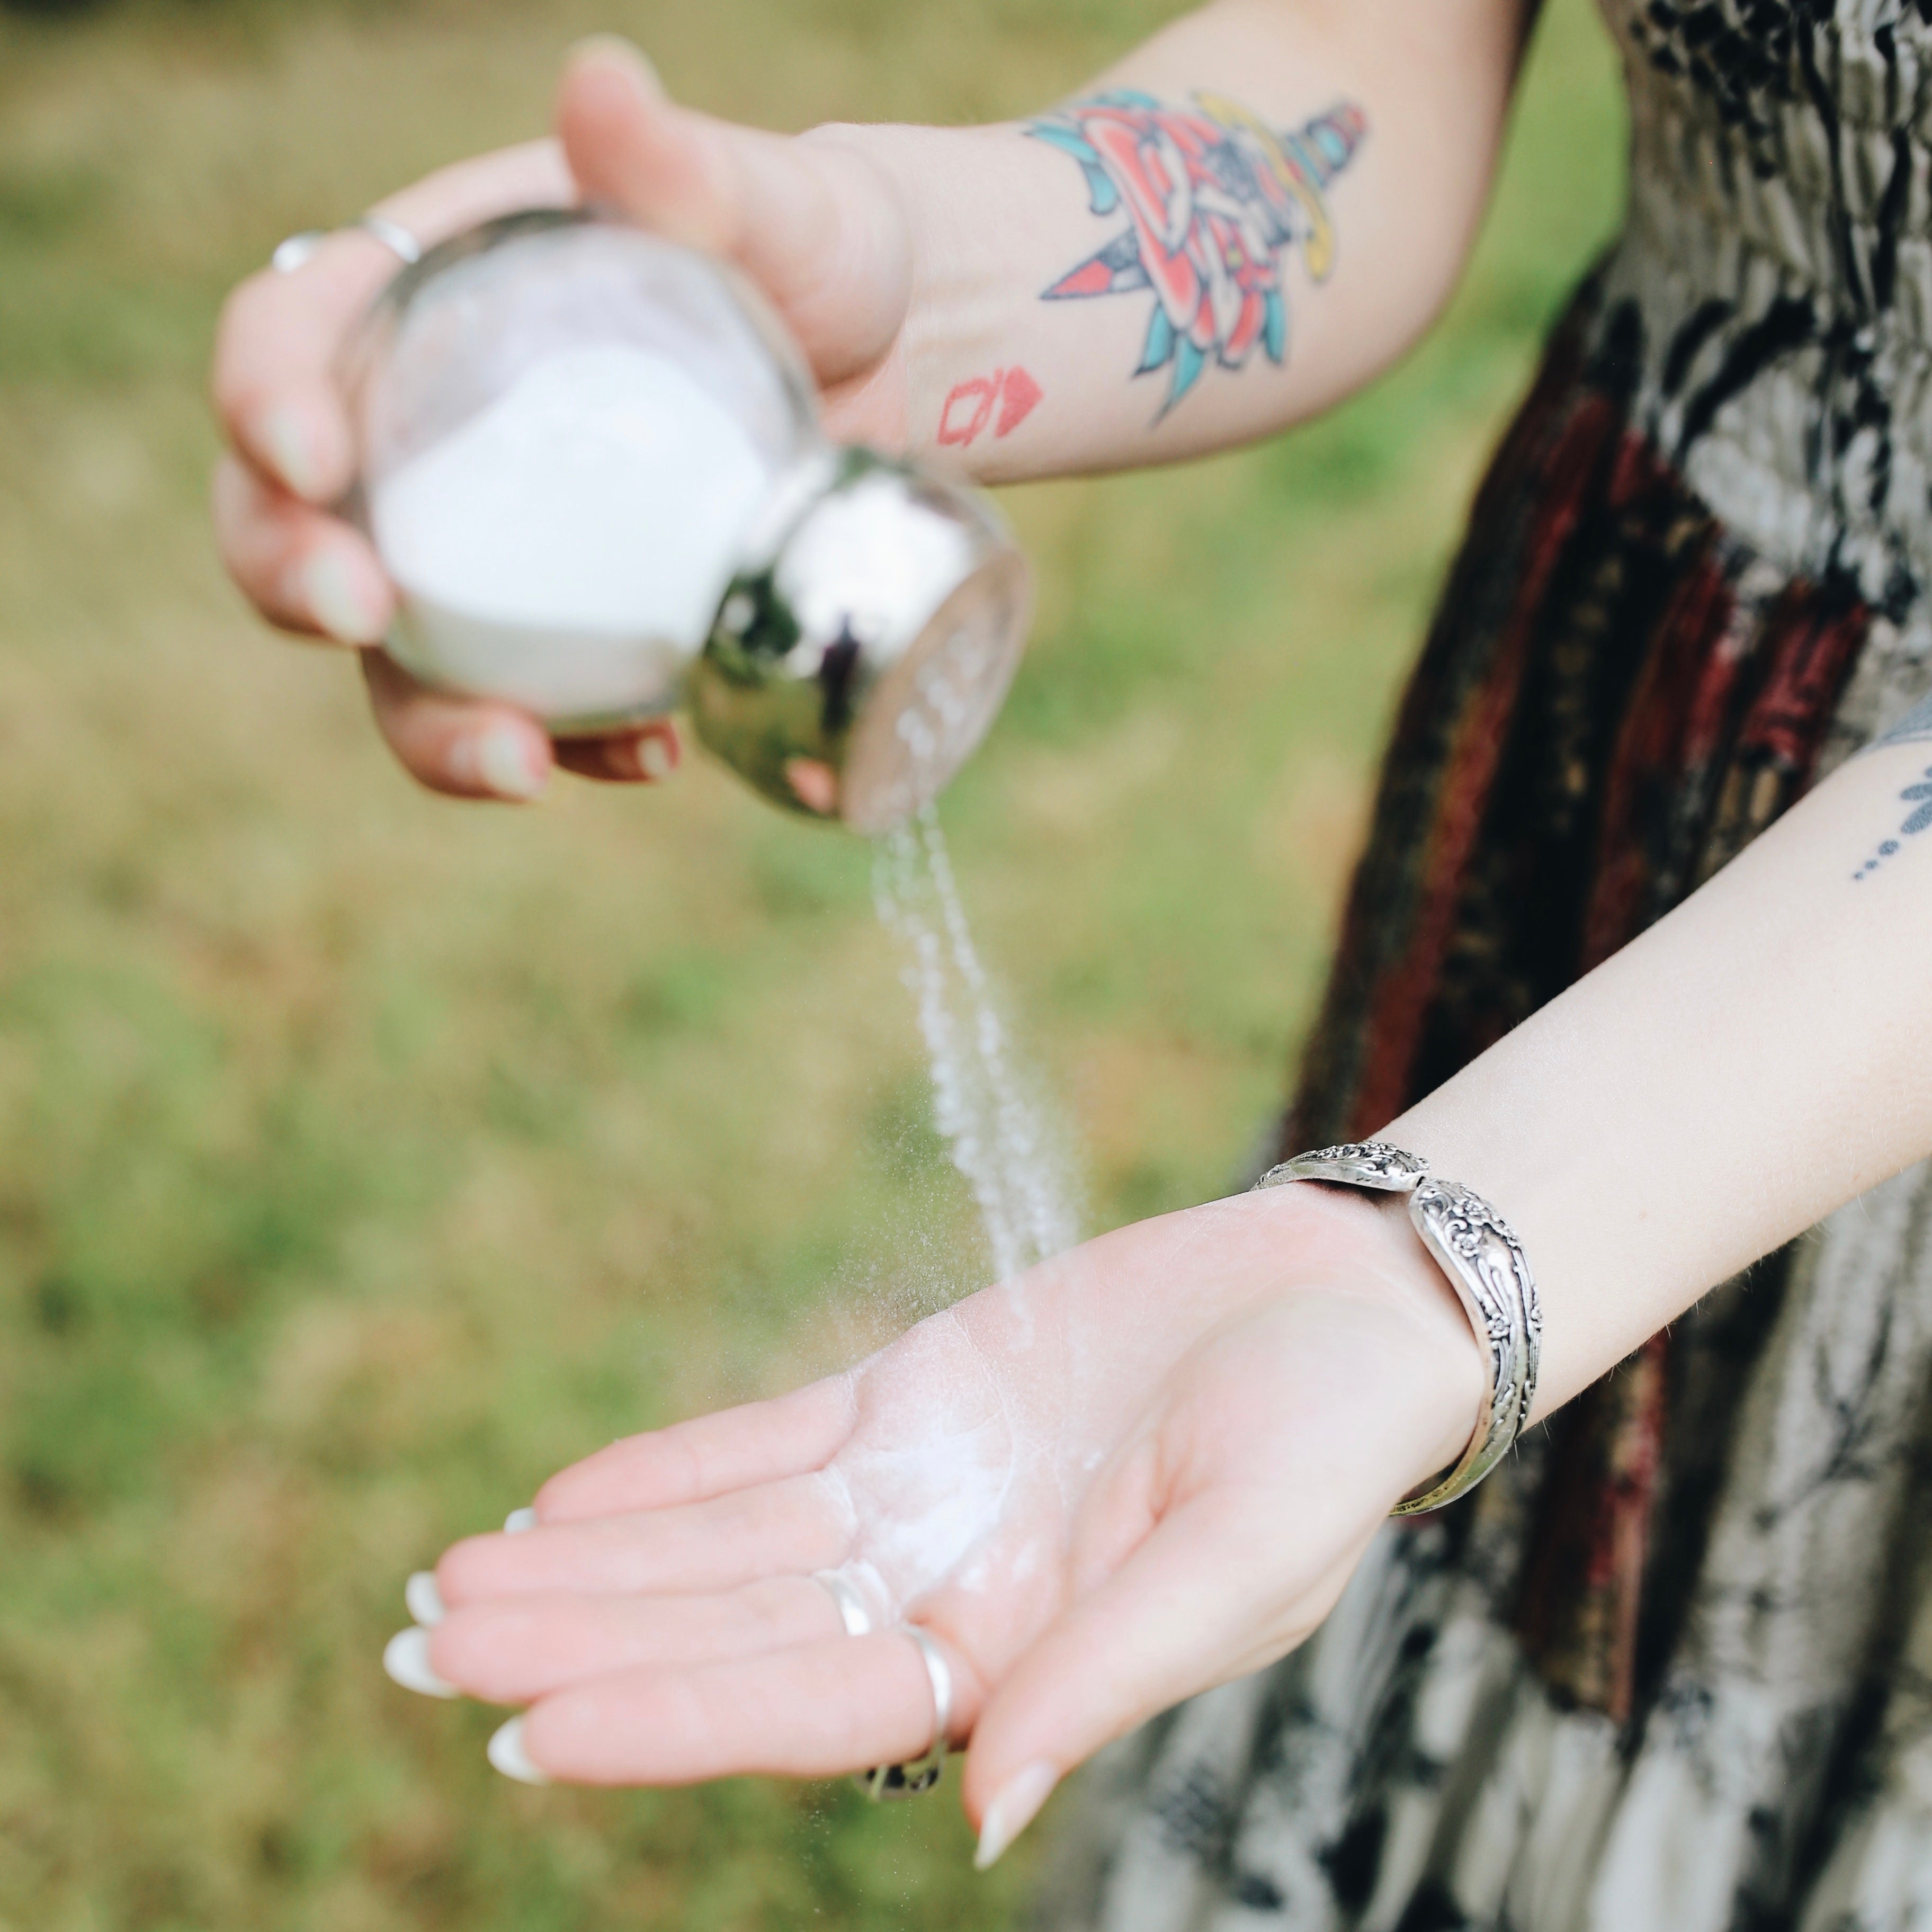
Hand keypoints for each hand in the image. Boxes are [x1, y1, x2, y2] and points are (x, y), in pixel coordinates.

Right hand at [210, 36, 915, 801]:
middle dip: (293, 576)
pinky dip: (584, 749)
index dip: (262, 397)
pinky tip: (658, 755)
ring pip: (406, 658)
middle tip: (361, 618)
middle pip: (291, 520)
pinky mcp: (579, 636)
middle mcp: (435, 440)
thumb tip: (604, 87)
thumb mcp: (767, 203)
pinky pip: (541, 713)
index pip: (289, 340)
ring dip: (437, 724)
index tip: (307, 458)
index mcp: (428, 306)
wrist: (900, 364)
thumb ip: (684, 166)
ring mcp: (502, 554)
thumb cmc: (814, 255)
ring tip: (520, 764)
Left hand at [403, 1184, 1481, 1859]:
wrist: (1351, 1301)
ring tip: (452, 1586)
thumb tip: (978, 1817)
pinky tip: (564, 1499)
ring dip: (592, 1563)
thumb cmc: (1329, 1443)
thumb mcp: (1238, 1565)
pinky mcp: (916, 1392)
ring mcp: (921, 1490)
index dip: (668, 1718)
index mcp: (1017, 1663)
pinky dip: (667, 1470)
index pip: (803, 1707)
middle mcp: (945, 1592)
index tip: (526, 1734)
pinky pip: (765, 1439)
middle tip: (420, 1654)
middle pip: (726, 1630)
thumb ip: (1105, 1680)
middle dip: (580, 1644)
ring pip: (722, 1540)